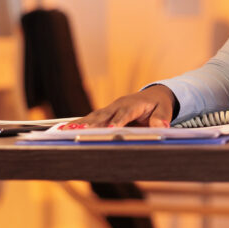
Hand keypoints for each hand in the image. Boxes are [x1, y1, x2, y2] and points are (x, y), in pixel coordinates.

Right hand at [61, 85, 176, 128]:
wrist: (154, 96)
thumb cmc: (159, 104)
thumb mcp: (165, 110)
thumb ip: (162, 118)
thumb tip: (160, 126)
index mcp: (134, 104)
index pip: (125, 113)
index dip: (119, 121)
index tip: (112, 129)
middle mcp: (119, 105)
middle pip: (104, 115)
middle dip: (91, 123)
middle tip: (78, 131)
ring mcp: (110, 109)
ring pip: (94, 117)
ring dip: (80, 124)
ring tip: (64, 131)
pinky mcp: (105, 114)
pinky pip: (91, 120)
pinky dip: (78, 125)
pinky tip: (64, 131)